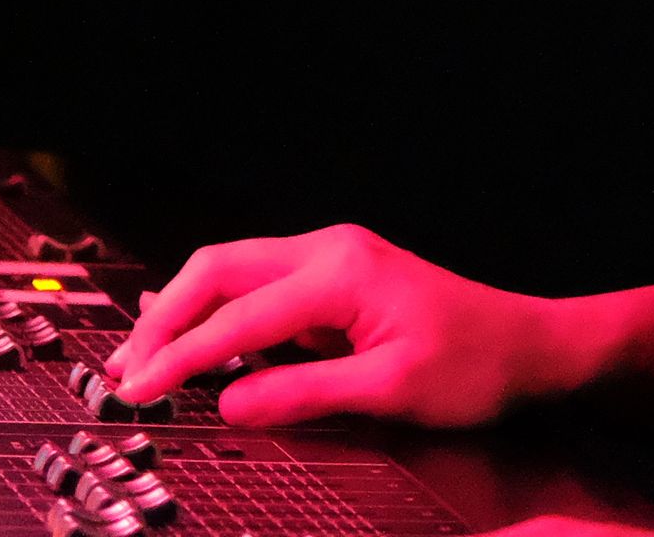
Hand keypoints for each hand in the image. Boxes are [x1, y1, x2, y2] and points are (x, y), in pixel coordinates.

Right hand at [104, 223, 588, 426]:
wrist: (529, 344)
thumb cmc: (474, 365)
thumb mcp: (391, 392)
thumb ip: (303, 394)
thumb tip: (228, 403)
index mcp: (340, 273)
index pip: (237, 316)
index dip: (180, 357)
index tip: (137, 390)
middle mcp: (329, 251)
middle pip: (219, 269)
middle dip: (165, 319)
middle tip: (124, 370)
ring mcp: (332, 258)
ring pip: (233, 270)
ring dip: (185, 312)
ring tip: (144, 360)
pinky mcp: (336, 277)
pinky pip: (259, 286)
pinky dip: (219, 312)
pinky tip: (196, 344)